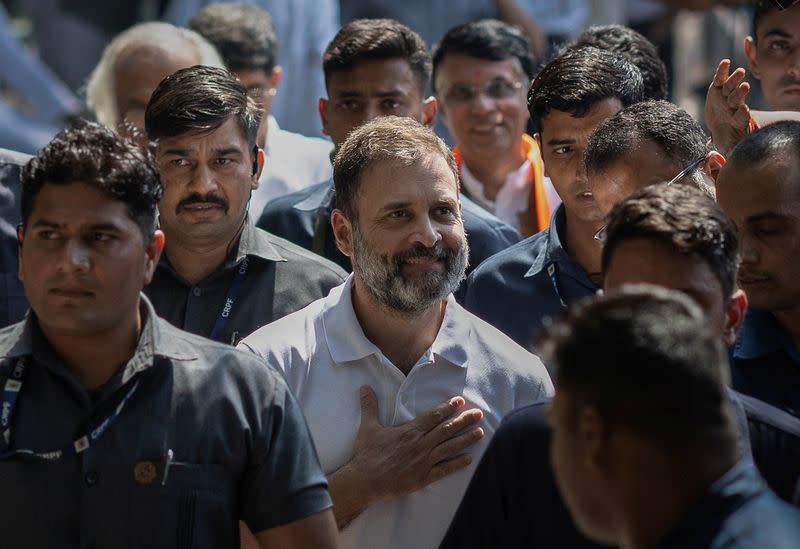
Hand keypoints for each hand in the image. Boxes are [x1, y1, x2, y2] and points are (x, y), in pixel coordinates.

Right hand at [328, 386, 483, 526]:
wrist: (364, 481)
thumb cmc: (366, 454)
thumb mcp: (368, 427)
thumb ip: (369, 406)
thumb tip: (364, 387)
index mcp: (409, 431)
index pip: (433, 416)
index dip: (448, 408)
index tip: (460, 401)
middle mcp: (420, 444)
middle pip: (446, 430)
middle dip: (464, 421)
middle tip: (479, 414)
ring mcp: (423, 462)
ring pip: (449, 448)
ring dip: (466, 440)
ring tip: (480, 433)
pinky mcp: (423, 478)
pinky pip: (444, 470)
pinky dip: (457, 464)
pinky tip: (469, 459)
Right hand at [705, 59, 751, 155]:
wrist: (721, 127)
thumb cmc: (726, 138)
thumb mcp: (727, 147)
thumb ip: (727, 153)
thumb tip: (722, 165)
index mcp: (736, 121)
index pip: (741, 117)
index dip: (742, 115)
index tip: (743, 112)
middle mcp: (733, 107)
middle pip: (738, 99)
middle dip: (740, 93)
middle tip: (745, 87)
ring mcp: (726, 97)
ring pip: (731, 88)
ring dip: (735, 80)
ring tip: (739, 73)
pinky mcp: (717, 90)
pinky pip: (720, 79)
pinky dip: (722, 71)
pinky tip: (725, 63)